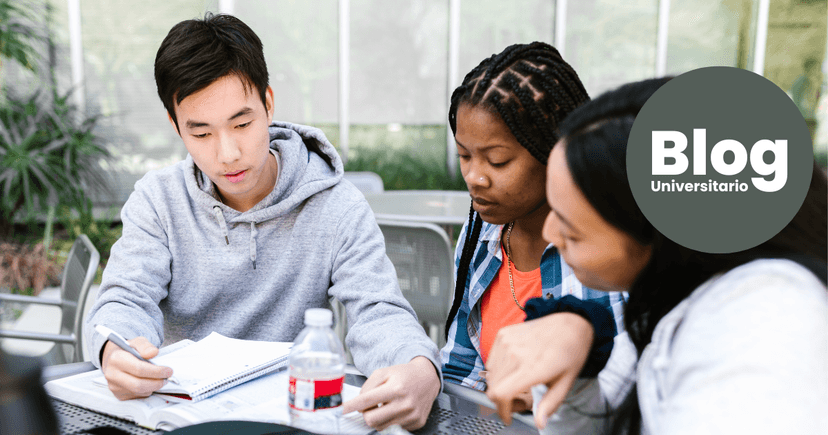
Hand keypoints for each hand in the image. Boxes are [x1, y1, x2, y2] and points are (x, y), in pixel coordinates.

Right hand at [101, 337, 172, 399]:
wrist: (113, 359)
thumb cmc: (127, 350)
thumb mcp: (137, 342)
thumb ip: (146, 346)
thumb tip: (154, 353)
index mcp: (116, 359)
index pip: (139, 369)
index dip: (157, 371)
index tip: (169, 371)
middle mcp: (112, 375)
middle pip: (139, 385)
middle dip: (157, 382)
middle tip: (167, 378)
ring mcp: (114, 387)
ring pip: (139, 392)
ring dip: (153, 387)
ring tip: (159, 378)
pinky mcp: (118, 395)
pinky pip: (137, 396)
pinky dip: (147, 391)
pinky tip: (149, 382)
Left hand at [342, 356, 439, 430]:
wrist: (428, 377)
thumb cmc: (404, 374)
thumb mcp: (383, 372)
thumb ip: (368, 386)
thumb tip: (358, 404)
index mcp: (395, 388)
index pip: (367, 400)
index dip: (352, 406)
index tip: (343, 410)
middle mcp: (405, 403)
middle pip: (372, 420)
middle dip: (366, 414)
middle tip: (369, 406)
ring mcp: (411, 415)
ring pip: (381, 426)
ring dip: (378, 417)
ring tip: (385, 406)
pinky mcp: (417, 422)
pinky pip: (394, 428)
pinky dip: (391, 420)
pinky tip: (397, 409)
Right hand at [485, 312, 592, 428]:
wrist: (569, 323)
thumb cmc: (570, 352)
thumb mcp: (565, 384)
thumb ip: (549, 405)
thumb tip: (539, 423)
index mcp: (531, 367)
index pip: (500, 394)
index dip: (501, 410)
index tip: (508, 416)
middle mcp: (515, 353)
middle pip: (492, 387)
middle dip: (503, 400)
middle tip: (520, 399)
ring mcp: (506, 341)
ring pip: (490, 375)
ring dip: (500, 384)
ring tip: (518, 382)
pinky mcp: (503, 334)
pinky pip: (491, 360)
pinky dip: (499, 369)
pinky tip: (515, 368)